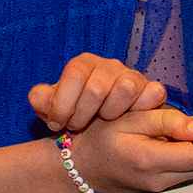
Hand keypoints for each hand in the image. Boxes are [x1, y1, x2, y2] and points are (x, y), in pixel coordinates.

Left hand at [28, 52, 168, 132]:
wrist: (101, 124)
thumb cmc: (75, 112)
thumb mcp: (53, 107)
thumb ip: (42, 99)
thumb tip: (39, 98)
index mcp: (83, 64)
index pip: (75, 74)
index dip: (63, 103)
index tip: (57, 124)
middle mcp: (109, 66)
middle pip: (98, 87)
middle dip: (83, 115)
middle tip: (77, 127)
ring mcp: (132, 76)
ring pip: (126, 88)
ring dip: (110, 113)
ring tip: (101, 122)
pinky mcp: (151, 90)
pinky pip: (153, 92)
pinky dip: (141, 107)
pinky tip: (127, 119)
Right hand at [65, 106, 192, 192]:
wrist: (81, 165)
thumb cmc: (99, 138)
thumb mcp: (128, 118)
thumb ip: (164, 120)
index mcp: (150, 161)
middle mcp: (159, 180)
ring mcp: (161, 188)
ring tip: (186, 125)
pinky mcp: (161, 187)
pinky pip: (189, 171)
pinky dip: (192, 153)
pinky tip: (176, 138)